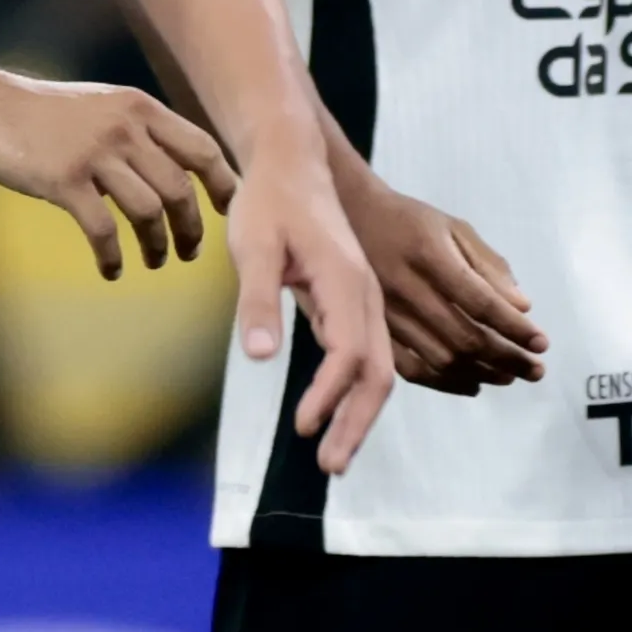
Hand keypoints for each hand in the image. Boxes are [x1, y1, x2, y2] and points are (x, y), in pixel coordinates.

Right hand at [0, 67, 229, 279]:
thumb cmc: (46, 114)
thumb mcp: (105, 105)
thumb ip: (142, 130)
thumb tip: (181, 169)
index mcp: (141, 108)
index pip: (201, 149)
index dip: (221, 184)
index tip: (226, 211)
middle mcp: (125, 128)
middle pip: (180, 188)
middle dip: (191, 228)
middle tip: (190, 252)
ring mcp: (94, 154)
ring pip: (148, 211)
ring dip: (157, 245)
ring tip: (154, 261)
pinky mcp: (64, 180)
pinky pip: (102, 230)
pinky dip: (112, 256)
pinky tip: (112, 269)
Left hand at [240, 162, 398, 474]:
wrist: (290, 165)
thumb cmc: (268, 202)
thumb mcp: (253, 247)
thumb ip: (257, 301)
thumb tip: (258, 356)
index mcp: (346, 279)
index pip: (350, 350)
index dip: (329, 393)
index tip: (301, 426)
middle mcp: (364, 295)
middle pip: (378, 371)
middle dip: (358, 422)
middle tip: (331, 466)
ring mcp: (363, 301)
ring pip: (377, 368)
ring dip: (358, 415)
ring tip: (333, 457)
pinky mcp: (352, 305)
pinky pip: (364, 357)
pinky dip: (353, 393)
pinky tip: (334, 418)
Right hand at [346, 163, 545, 391]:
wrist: (350, 220)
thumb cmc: (411, 222)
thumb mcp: (454, 228)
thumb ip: (489, 265)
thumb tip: (521, 307)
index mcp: (430, 255)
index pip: (480, 301)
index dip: (514, 327)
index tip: (542, 343)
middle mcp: (406, 288)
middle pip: (463, 337)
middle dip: (507, 358)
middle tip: (535, 370)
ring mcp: (386, 315)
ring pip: (440, 359)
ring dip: (481, 373)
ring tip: (510, 376)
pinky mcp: (373, 332)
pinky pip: (411, 370)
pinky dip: (445, 383)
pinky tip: (472, 384)